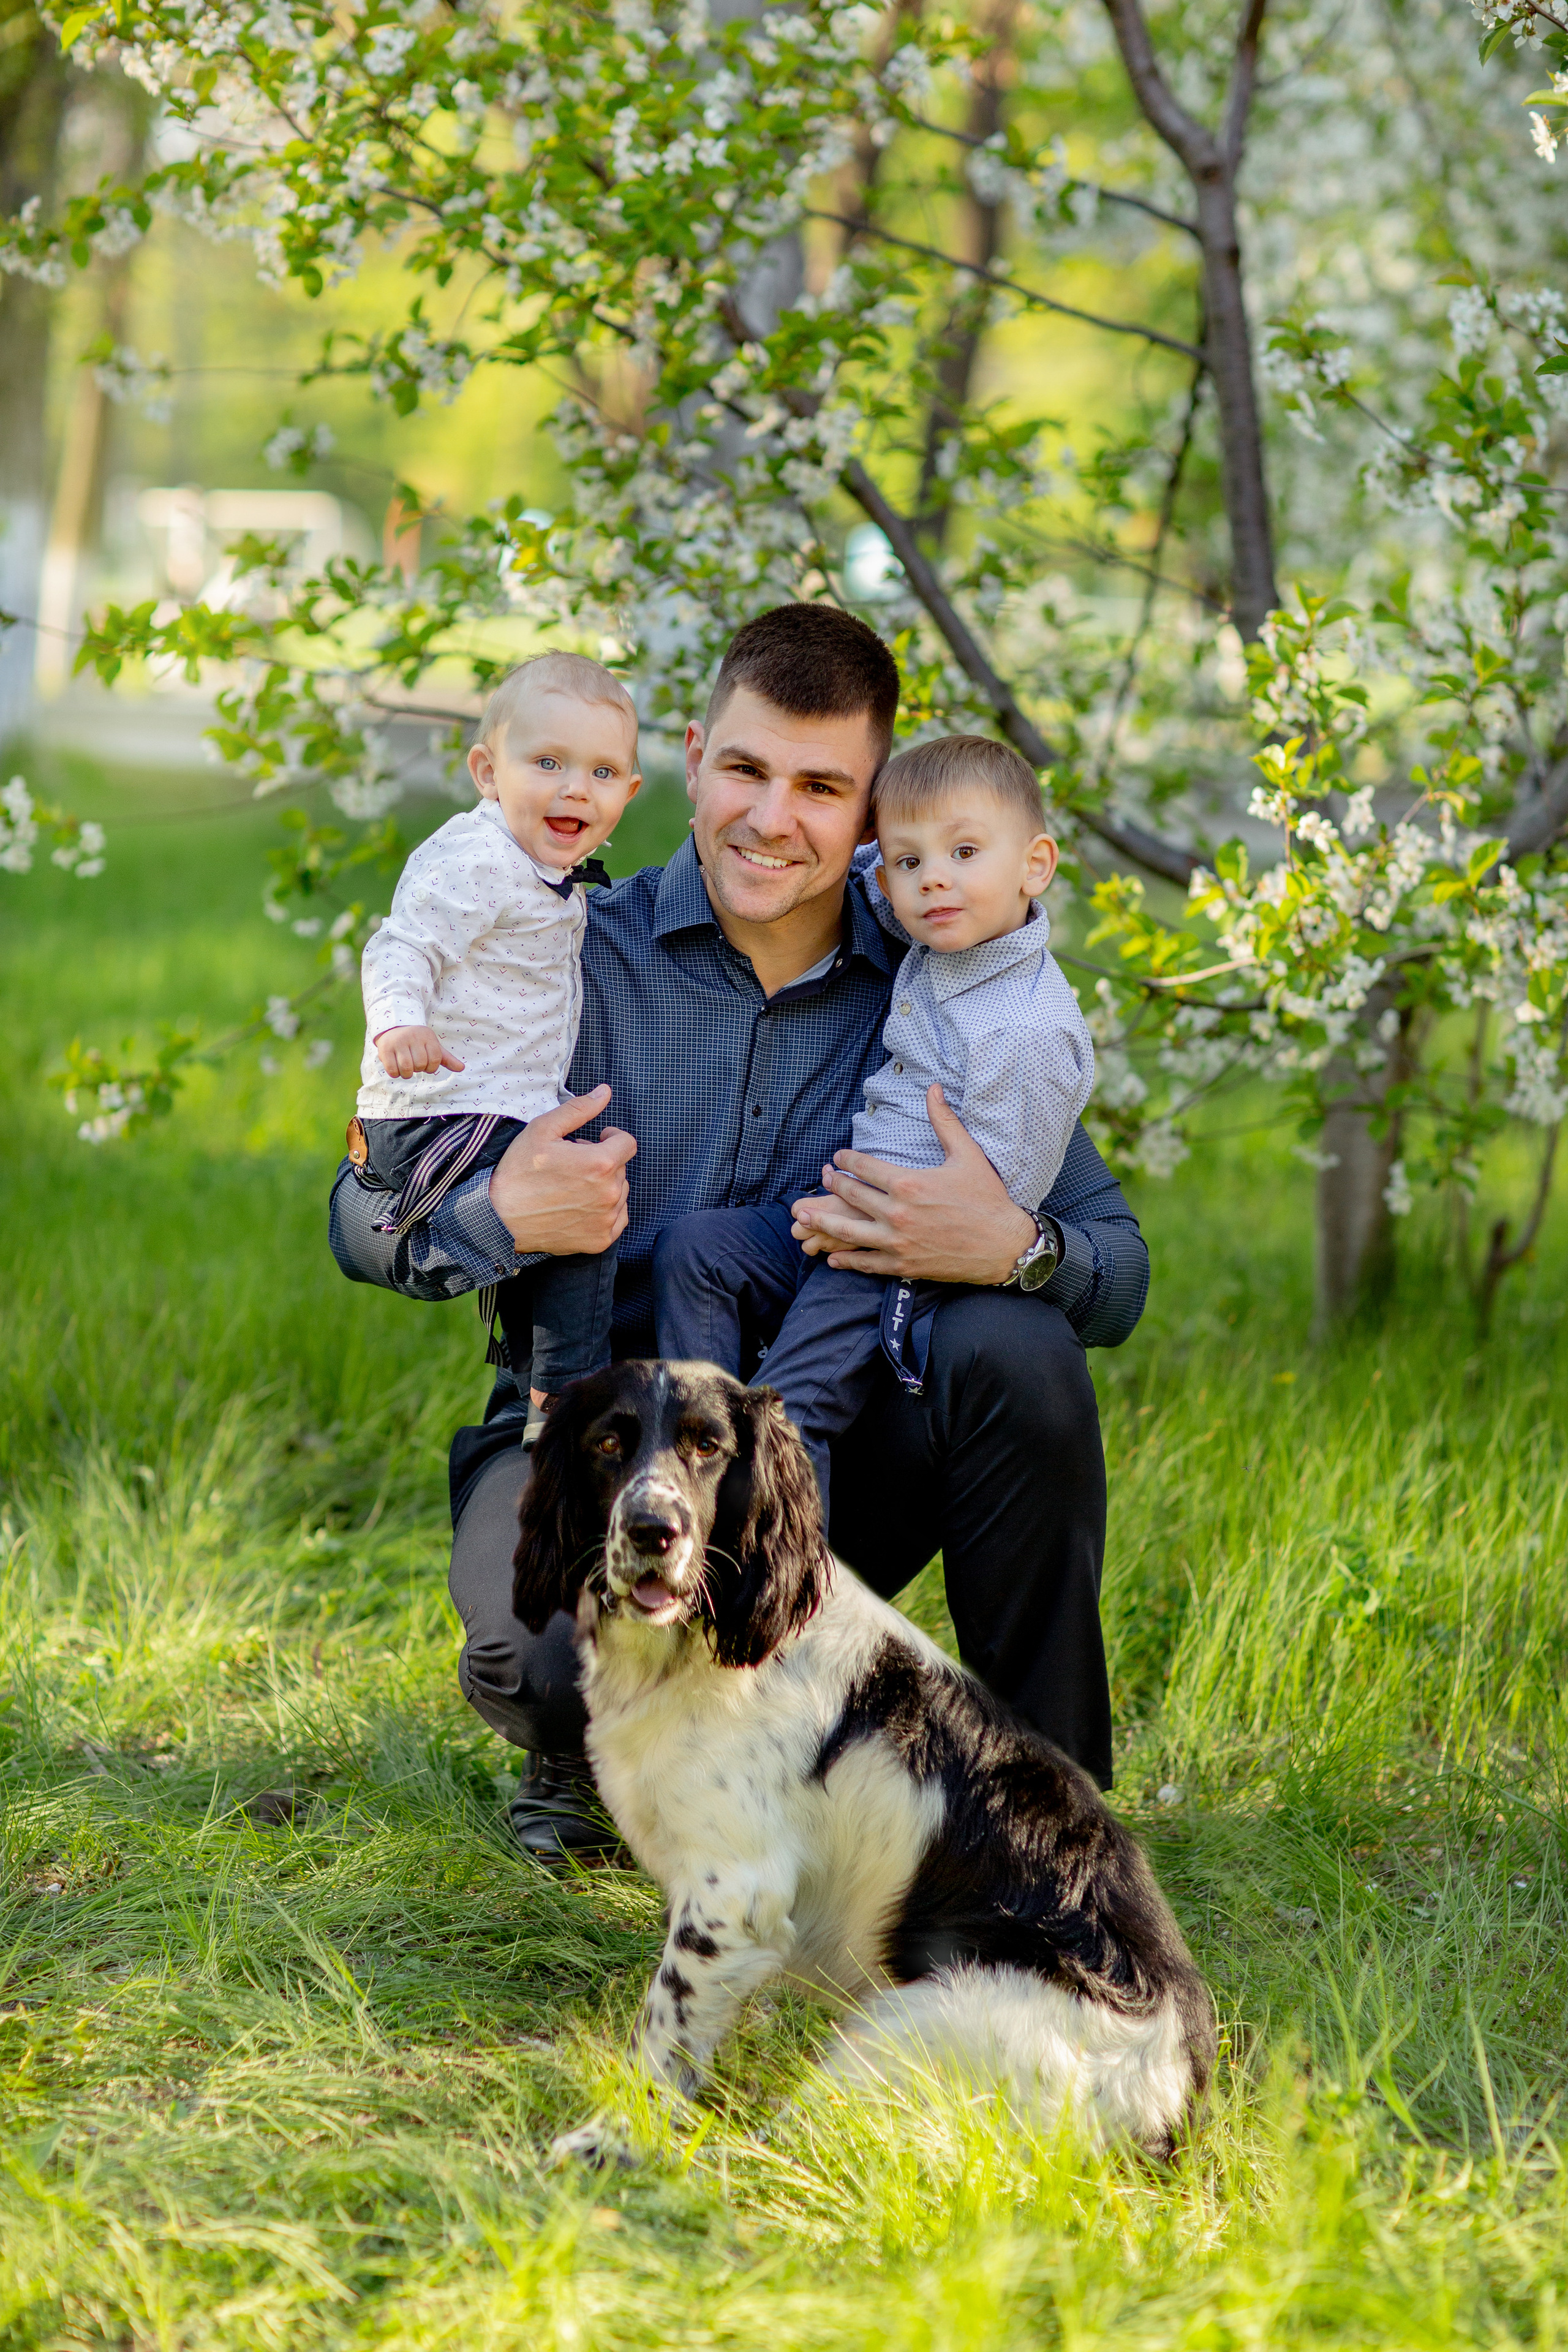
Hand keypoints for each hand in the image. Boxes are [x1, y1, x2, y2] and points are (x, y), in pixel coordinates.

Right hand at [375, 1024, 463, 1078]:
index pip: (435, 1060)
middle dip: (418, 1069)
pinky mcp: (384, 1048)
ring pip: (407, 1069)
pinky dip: (395, 1074)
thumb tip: (462, 1068)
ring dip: (407, 1074)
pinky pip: (392, 1070)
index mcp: (427, 1036)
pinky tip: (396, 1068)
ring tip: (405, 1067)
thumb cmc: (417, 1041)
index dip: (431, 1067)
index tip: (426, 1063)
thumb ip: (446, 1058)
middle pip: (420, 1065)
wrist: (393, 1027)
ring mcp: (397, 1042)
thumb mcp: (432, 1046)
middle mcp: (412, 1037)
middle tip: (413, 1063)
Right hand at [488, 1085, 636, 1256]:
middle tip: (574, 1163)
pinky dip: (605, 1211)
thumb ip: (579, 1109)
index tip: (599, 1138)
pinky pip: (617, 1219)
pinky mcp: (600, 1240)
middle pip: (621, 1168)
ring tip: (574, 1185)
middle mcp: (610, 1193)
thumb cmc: (518, 1172)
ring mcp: (606, 1220)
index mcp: (601, 1163)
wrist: (499, 1219)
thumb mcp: (542, 1130)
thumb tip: (605, 1092)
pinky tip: (581, 1206)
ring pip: (620, 1193)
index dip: (613, 1137)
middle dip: (603, 1160)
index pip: (628, 1143)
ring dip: (604, 1185)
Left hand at [790, 1083, 1035, 1281]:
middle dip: (833, 1185)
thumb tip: (932, 1088)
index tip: (837, 1158)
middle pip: (851, 1196)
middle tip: (823, 1179)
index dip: (845, 1160)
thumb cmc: (987, 1199)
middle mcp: (896, 1213)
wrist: (1004, 1245)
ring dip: (824, 1223)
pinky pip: (866, 1262)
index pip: (863, 1167)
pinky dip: (847, 1259)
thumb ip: (944, 1121)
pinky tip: (833, 1257)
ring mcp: (897, 1242)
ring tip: (805, 1217)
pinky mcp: (903, 1265)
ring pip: (849, 1231)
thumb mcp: (967, 1154)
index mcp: (908, 1183)